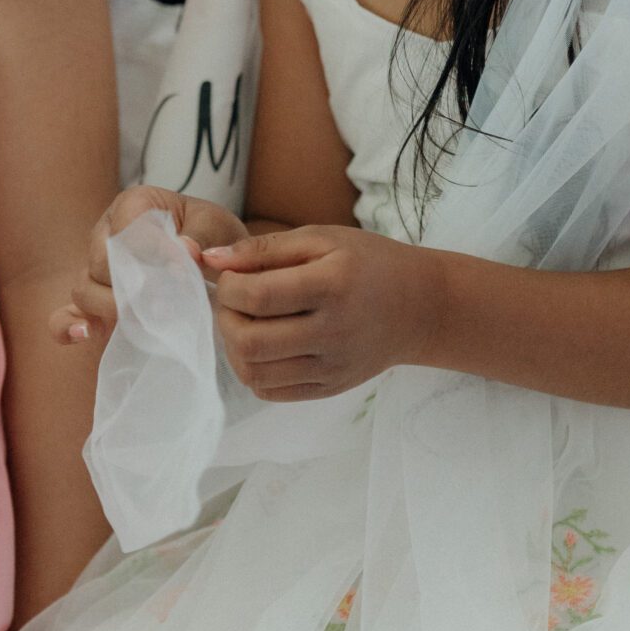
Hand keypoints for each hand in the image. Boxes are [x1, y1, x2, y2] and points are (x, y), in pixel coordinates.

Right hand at [50, 184, 249, 347]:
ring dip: (111, 307)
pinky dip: (69, 326)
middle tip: (167, 305)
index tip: (181, 273)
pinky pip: (65, 316)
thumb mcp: (217, 227)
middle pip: (99, 262)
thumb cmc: (213, 237)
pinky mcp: (95, 303)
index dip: (150, 253)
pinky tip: (85, 334)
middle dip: (131, 286)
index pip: (126, 229)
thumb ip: (201, 236)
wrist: (218, 262)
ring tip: (144, 321)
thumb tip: (184, 251)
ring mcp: (96, 270)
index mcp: (134, 205)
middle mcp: (106, 233)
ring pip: (84, 289)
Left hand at [204, 224, 434, 398]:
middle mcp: (332, 332)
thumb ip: (264, 249)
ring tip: (244, 323)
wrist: (420, 308)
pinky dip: (253, 370)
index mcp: (332, 286)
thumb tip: (209, 259)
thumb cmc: (368, 263)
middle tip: (232, 301)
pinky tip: (263, 345)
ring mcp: (331, 367)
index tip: (231, 275)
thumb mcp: (322, 239)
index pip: (257, 296)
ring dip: (233, 347)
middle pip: (249, 341)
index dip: (228, 285)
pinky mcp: (329, 388)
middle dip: (225, 318)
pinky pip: (271, 391)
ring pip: (254, 372)